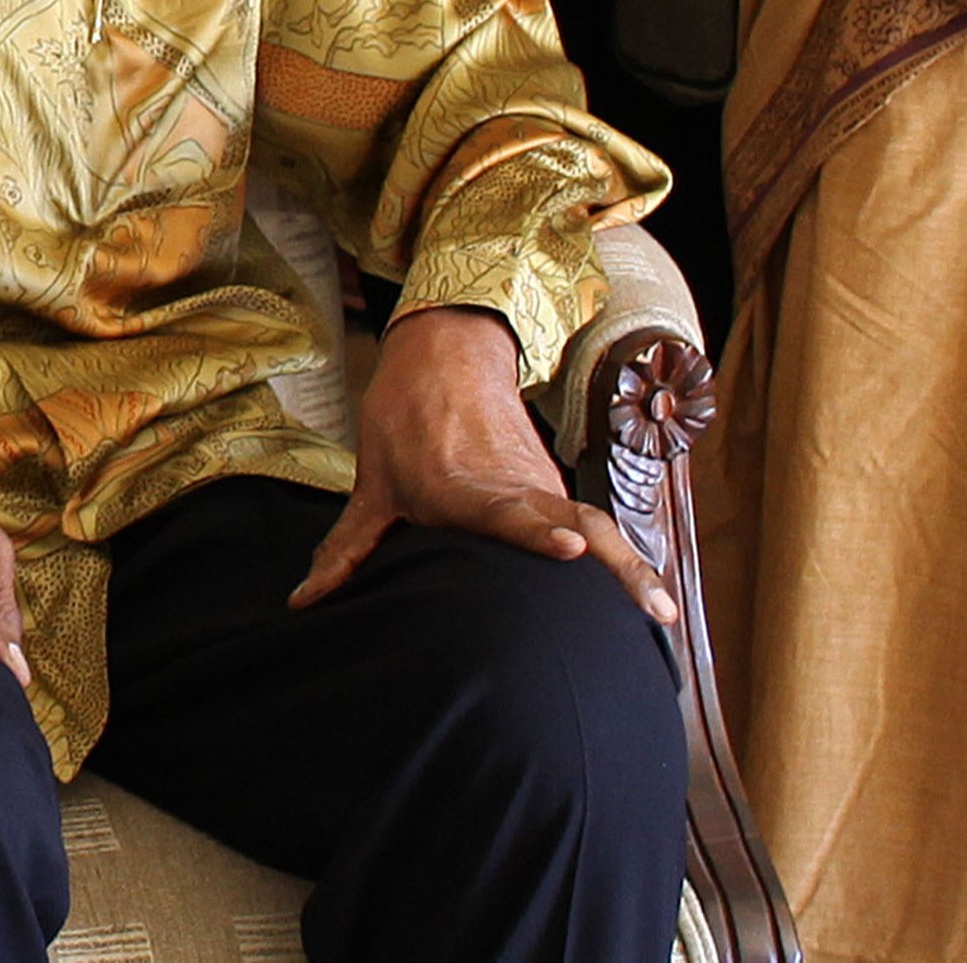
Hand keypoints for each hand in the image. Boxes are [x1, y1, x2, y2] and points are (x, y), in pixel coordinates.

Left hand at [290, 304, 676, 629]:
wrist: (446, 352)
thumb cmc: (404, 416)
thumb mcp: (373, 481)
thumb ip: (348, 549)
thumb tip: (303, 603)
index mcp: (465, 486)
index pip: (509, 512)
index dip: (538, 534)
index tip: (571, 548)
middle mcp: (514, 487)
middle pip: (575, 524)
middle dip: (616, 566)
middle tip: (654, 609)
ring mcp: (541, 488)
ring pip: (594, 526)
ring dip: (630, 567)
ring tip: (663, 613)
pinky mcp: (553, 490)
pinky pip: (593, 527)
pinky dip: (622, 560)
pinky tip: (650, 602)